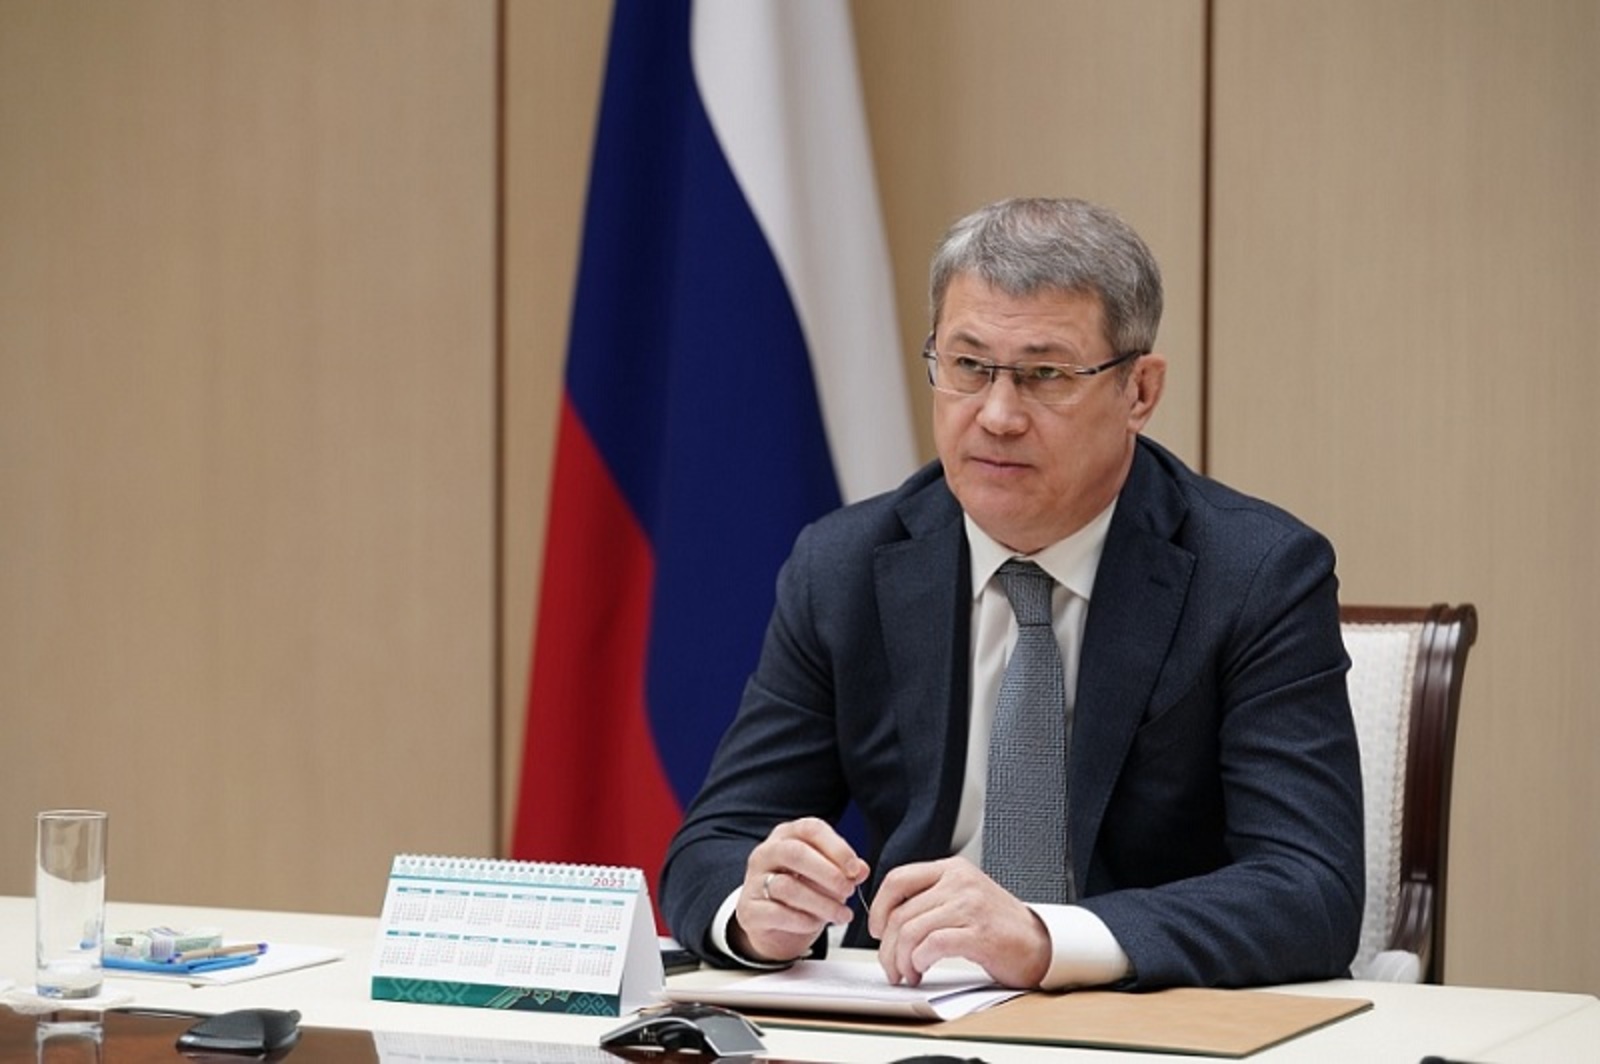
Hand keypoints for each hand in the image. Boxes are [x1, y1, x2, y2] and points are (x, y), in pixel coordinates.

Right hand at [731, 817, 868, 963]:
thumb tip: (861, 870)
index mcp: (788, 835)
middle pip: (795, 853)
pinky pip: (776, 913)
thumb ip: (845, 871)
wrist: (775, 926)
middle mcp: (766, 852)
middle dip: (828, 873)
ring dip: (821, 903)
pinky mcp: (748, 910)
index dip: (836, 848)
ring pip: (787, 887)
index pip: (811, 829)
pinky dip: (802, 920)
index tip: (854, 869)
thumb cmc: (804, 891)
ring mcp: (753, 881)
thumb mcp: (828, 877)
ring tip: (842, 915)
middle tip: (849, 891)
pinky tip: (816, 924)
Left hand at [868, 857, 1050, 988]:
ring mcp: (970, 906)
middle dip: (887, 947)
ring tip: (907, 973)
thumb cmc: (998, 926)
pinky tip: (922, 970)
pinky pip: (933, 945)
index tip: (876, 930)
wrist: (1040, 944)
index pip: (898, 879)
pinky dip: (919, 961)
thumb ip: (930, 899)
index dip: (879, 907)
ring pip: (911, 931)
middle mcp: (959, 882)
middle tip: (891, 967)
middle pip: (901, 913)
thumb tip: (886, 921)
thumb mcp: (962, 897)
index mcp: (951, 869)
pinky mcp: (979, 933)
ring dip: (901, 959)